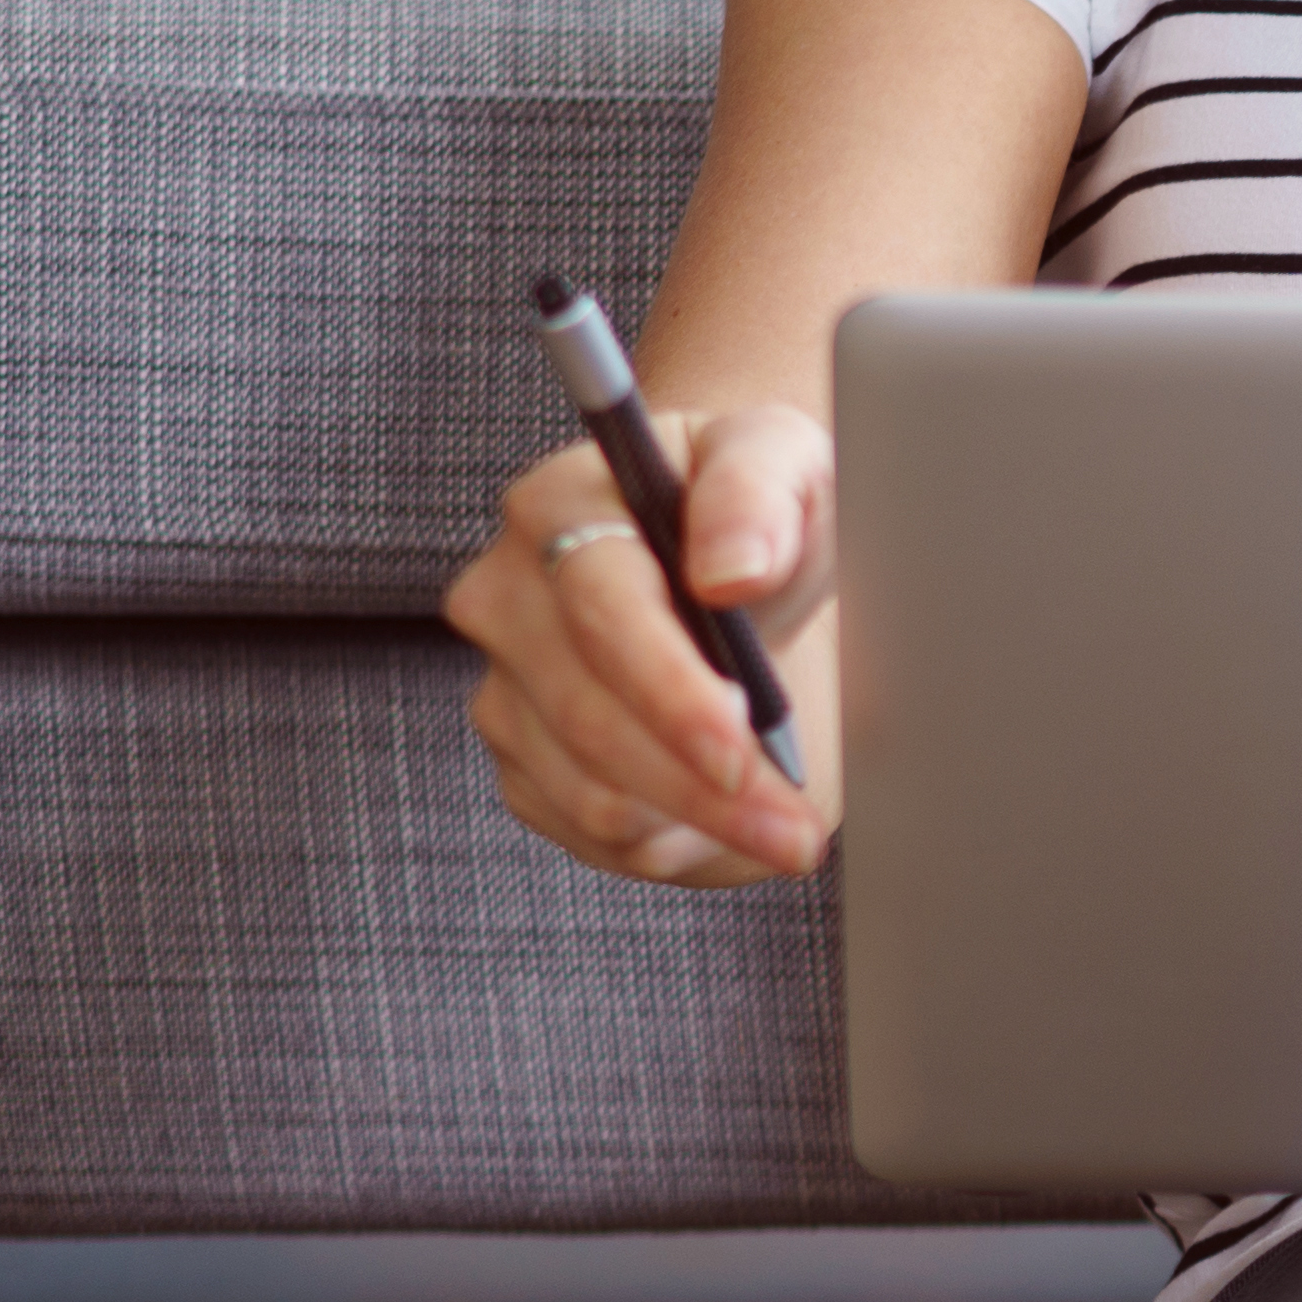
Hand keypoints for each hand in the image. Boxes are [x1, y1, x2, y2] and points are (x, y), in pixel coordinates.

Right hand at [446, 403, 836, 885]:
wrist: (734, 559)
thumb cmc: (759, 506)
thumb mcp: (783, 463)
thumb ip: (760, 493)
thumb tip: (732, 569)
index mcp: (561, 506)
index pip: (602, 610)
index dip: (671, 691)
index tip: (740, 749)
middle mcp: (509, 595)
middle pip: (590, 717)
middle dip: (702, 789)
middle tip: (796, 834)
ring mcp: (504, 680)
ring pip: (586, 788)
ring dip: (696, 825)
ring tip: (786, 830)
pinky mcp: (520, 751)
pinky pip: (582, 825)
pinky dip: (664, 837)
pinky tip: (722, 819)